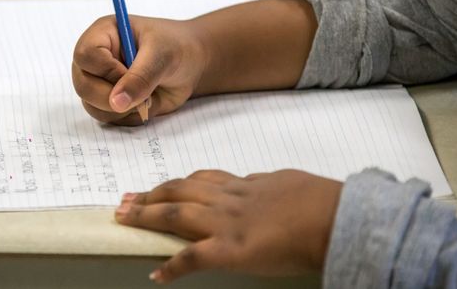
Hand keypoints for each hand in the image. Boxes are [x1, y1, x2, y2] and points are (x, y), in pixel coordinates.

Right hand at [72, 15, 207, 124]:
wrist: (191, 64)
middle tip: (141, 95)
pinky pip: (108, 119)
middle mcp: (97, 59)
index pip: (85, 55)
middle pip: (83, 85)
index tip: (130, 73)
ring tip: (148, 95)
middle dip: (111, 96)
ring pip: (92, 106)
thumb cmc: (176, 47)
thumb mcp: (162, 55)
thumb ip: (140, 77)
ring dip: (122, 109)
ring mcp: (101, 82)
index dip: (105, 70)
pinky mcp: (110, 102)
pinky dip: (129, 117)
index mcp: (103, 34)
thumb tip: (116, 102)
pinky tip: (146, 103)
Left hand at [115, 169, 342, 283]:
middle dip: (150, 195)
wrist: (332, 217)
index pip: (202, 180)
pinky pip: (192, 258)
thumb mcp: (288, 183)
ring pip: (175, 214)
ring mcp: (225, 223)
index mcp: (244, 186)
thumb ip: (266, 185)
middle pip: (179, 191)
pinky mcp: (229, 250)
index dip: (177, 184)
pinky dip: (171, 268)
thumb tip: (261, 184)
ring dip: (146, 215)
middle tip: (126, 199)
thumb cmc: (319, 200)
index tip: (162, 187)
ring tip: (124, 218)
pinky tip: (156, 276)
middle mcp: (227, 200)